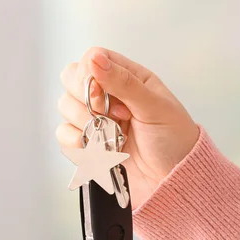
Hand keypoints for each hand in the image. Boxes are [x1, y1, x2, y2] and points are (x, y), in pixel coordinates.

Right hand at [56, 47, 198, 208]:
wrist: (174, 181)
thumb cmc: (175, 141)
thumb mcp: (155, 106)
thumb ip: (123, 82)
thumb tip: (95, 59)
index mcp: (128, 77)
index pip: (92, 59)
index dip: (89, 74)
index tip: (103, 94)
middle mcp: (108, 95)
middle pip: (71, 79)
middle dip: (85, 98)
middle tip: (110, 115)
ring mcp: (95, 118)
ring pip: (65, 106)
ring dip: (86, 122)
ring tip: (112, 135)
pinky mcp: (87, 142)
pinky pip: (64, 135)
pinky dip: (77, 142)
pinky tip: (99, 147)